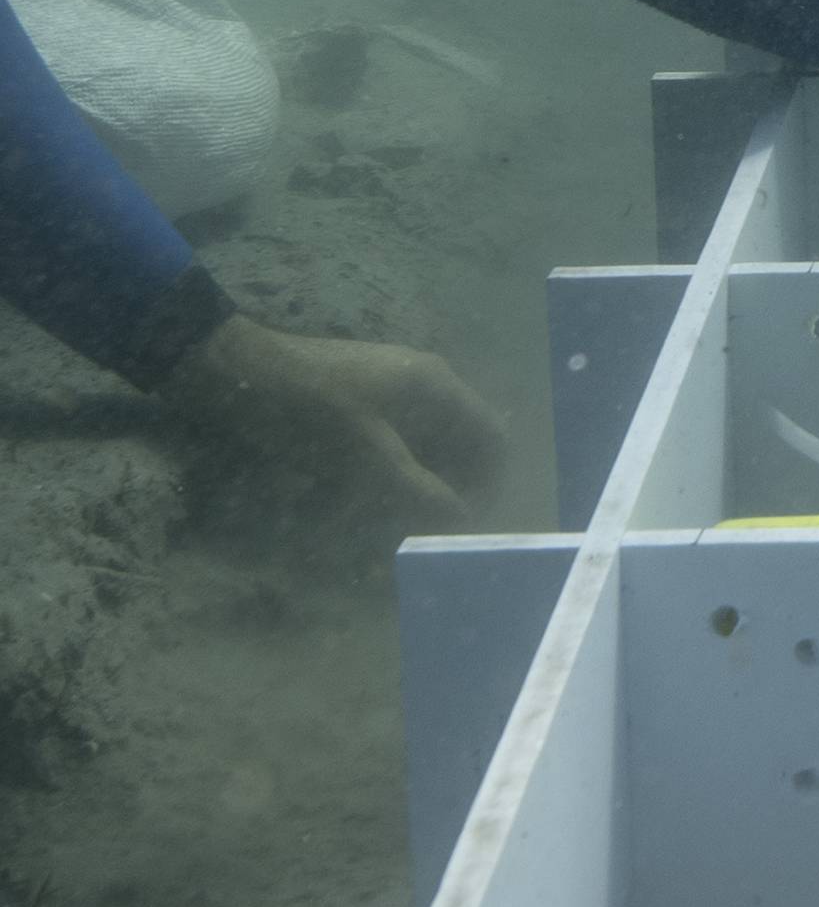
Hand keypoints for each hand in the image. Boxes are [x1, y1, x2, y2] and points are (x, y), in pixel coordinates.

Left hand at [168, 313, 505, 534]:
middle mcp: (423, 387)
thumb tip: (464, 523)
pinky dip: (397, 479)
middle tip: (432, 535)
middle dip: (456, 493)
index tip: (464, 530)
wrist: (238, 371)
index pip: (493, 441)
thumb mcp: (372, 457)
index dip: (489, 489)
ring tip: (402, 527)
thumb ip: (423, 493)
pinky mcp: (362, 408)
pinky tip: (373, 506)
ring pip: (432, 453)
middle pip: (465, 448)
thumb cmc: (310, 410)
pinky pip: (400, 449)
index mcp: (436, 387)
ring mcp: (392, 395)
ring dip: (426, 490)